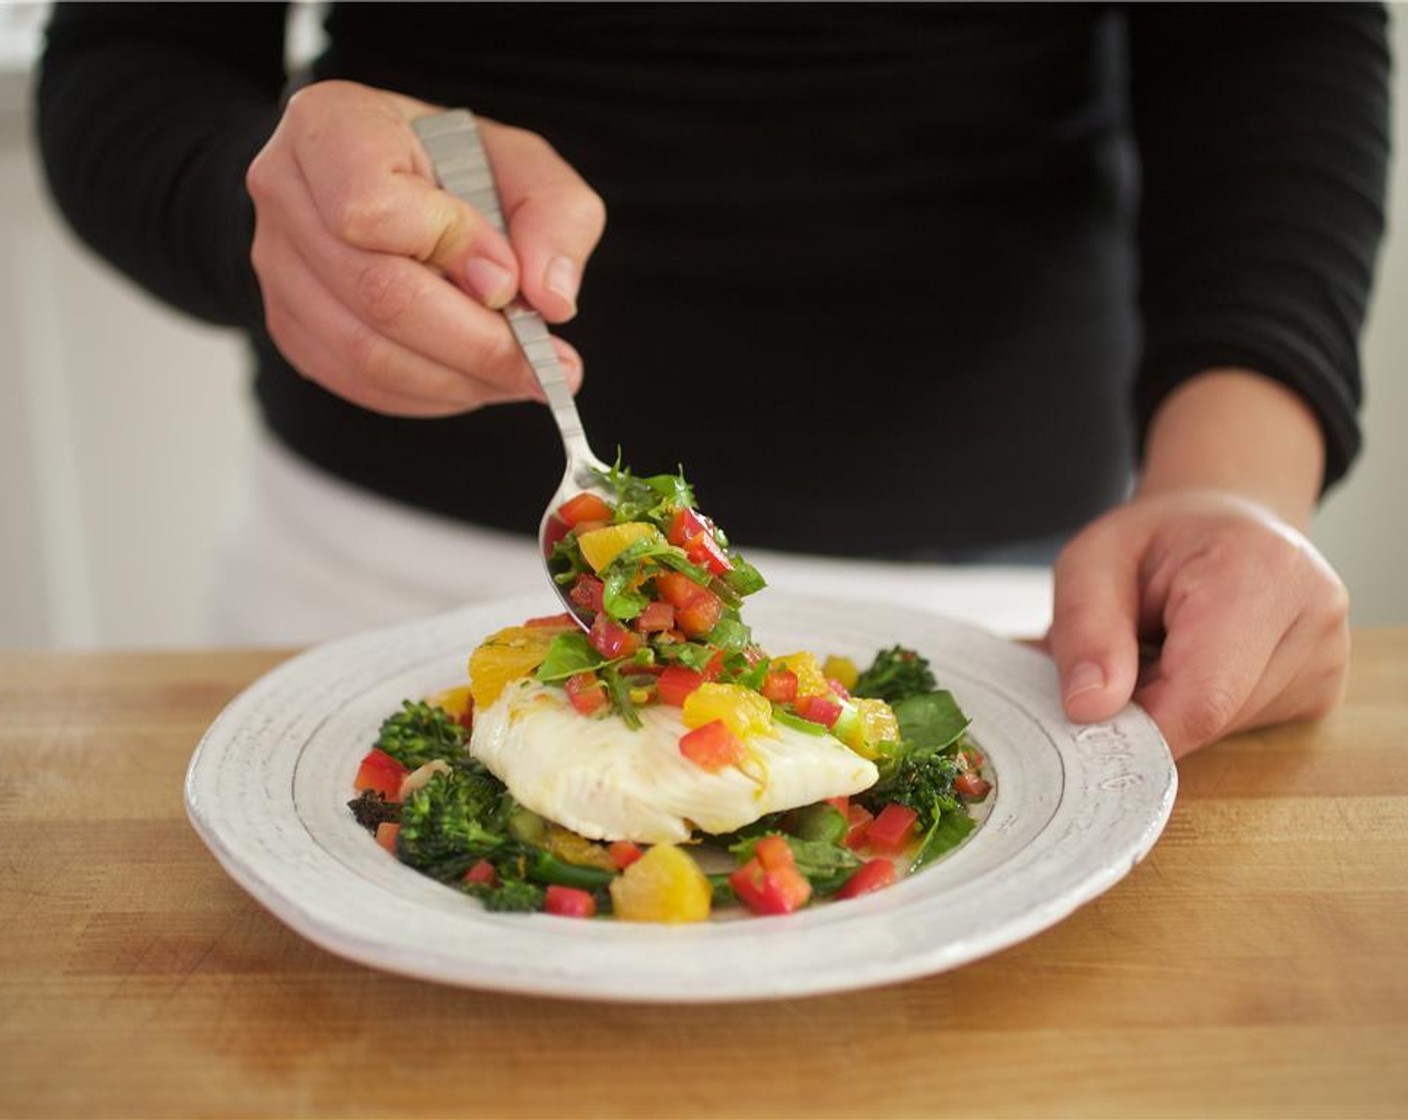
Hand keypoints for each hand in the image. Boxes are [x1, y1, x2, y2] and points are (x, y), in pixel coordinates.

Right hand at [245, 80, 605, 415]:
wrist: (399, 182)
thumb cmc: (459, 165)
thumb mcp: (525, 164)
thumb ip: (554, 216)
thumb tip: (550, 298)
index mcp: (332, 126)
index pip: (371, 208)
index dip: (450, 251)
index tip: (509, 278)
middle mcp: (286, 193)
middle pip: (378, 295)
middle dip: (477, 343)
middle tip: (546, 366)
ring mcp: (277, 267)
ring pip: (369, 355)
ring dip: (461, 380)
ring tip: (521, 376)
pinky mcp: (290, 327)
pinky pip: (361, 385)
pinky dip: (432, 395)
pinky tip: (475, 380)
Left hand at [1047, 489, 1349, 757]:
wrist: (1223, 528)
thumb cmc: (1156, 540)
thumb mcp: (1093, 560)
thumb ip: (1085, 629)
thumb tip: (1088, 708)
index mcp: (1261, 570)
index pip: (1203, 698)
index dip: (1137, 728)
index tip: (1089, 720)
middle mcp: (1314, 616)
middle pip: (1210, 718)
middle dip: (1148, 707)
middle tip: (1121, 660)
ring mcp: (1327, 658)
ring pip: (1223, 730)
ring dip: (1173, 707)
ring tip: (1162, 650)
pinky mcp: (1321, 690)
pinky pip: (1243, 727)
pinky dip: (1202, 707)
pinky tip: (1198, 663)